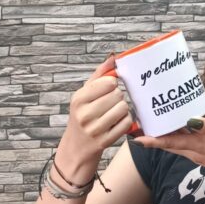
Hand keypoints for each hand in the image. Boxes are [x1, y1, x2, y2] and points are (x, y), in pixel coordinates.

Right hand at [55, 55, 134, 181]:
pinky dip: (126, 121)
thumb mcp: (85, 93)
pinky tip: (117, 122)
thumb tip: (113, 57)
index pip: (109, 83)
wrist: (77, 146)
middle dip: (118, 97)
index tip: (108, 90)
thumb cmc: (83, 114)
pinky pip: (127, 123)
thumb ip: (100, 74)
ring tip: (114, 112)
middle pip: (118, 95)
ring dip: (123, 109)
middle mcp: (84, 114)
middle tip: (110, 103)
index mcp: (78, 99)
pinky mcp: (105, 141)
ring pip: (124, 108)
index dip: (112, 85)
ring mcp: (95, 129)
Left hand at [137, 118, 204, 183]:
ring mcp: (198, 154)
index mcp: (199, 146)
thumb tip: (190, 120)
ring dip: (162, 138)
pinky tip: (176, 130)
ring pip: (175, 146)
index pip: (171, 143)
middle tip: (137, 129)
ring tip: (152, 126)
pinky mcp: (203, 154)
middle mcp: (194, 152)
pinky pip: (184, 146)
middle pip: (169, 145)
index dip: (153, 140)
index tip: (136, 138)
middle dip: (152, 138)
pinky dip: (175, 138)